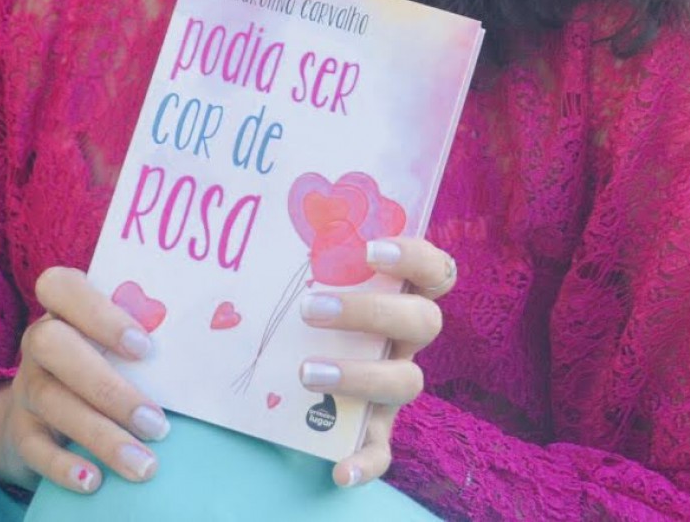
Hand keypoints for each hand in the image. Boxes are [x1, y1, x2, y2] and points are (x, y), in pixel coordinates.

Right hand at [0, 266, 172, 493]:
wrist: (43, 411)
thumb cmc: (102, 362)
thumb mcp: (115, 344)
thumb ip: (146, 338)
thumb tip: (212, 350)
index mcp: (63, 309)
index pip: (61, 286)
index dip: (100, 313)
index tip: (145, 346)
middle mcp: (38, 341)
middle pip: (51, 345)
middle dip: (107, 385)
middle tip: (156, 423)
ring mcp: (25, 386)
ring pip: (51, 401)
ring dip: (101, 434)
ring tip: (144, 464)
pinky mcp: (19, 431)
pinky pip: (34, 447)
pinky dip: (64, 466)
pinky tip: (95, 481)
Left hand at [297, 237, 457, 488]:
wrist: (286, 376)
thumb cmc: (301, 312)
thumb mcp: (306, 282)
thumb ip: (300, 258)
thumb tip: (254, 222)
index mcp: (398, 296)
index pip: (436, 269)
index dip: (415, 256)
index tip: (371, 249)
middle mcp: (404, 341)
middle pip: (423, 321)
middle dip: (371, 312)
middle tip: (311, 308)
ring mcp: (392, 385)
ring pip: (407, 381)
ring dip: (361, 376)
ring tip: (306, 373)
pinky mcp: (375, 429)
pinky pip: (383, 449)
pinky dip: (365, 460)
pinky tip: (339, 469)